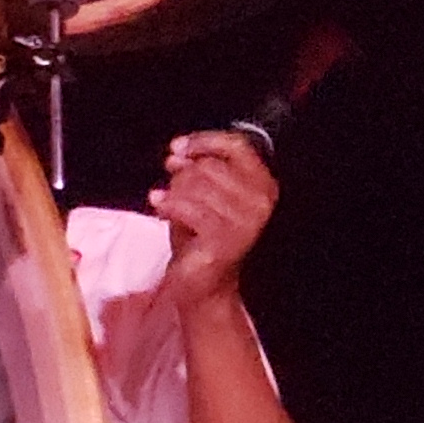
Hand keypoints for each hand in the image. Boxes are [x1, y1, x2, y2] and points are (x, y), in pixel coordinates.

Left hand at [150, 130, 278, 304]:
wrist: (203, 281)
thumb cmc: (201, 236)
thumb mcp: (201, 194)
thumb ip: (195, 169)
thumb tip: (178, 153)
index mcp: (263, 185)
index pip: (239, 147)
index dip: (204, 141)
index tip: (178, 146)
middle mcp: (261, 201)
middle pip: (210, 166)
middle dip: (182, 176)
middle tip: (172, 191)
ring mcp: (246, 220)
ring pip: (196, 185)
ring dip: (174, 193)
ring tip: (169, 207)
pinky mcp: (227, 237)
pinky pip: (188, 207)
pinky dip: (168, 205)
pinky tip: (160, 208)